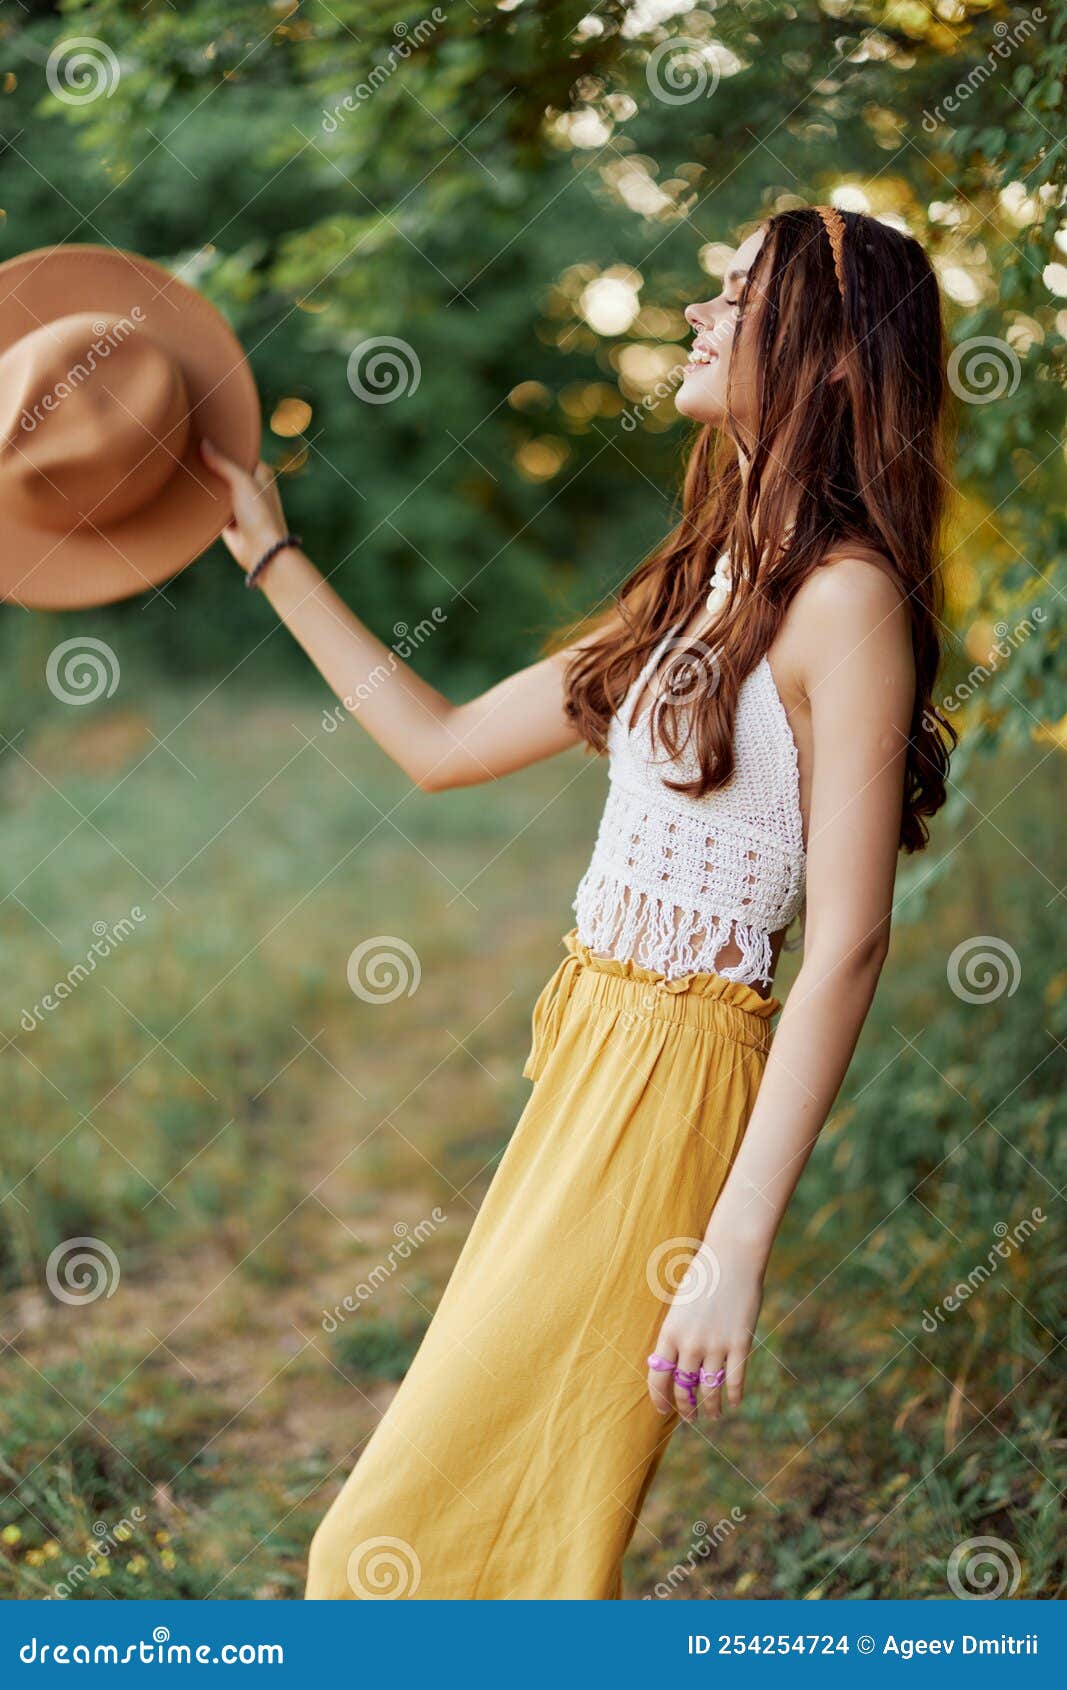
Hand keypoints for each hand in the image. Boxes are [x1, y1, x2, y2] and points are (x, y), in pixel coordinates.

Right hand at [200, 439, 288, 572]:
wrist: (261, 551)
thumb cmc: (260, 515)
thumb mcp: (242, 483)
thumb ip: (223, 464)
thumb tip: (204, 444)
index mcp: (260, 473)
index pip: (240, 454)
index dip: (224, 446)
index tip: (204, 436)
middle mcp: (251, 487)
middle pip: (226, 471)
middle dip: (210, 466)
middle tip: (188, 451)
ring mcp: (238, 504)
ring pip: (217, 489)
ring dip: (205, 485)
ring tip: (183, 469)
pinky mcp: (227, 520)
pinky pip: (211, 507)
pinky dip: (203, 503)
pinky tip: (187, 492)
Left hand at [646, 1239, 764, 1423]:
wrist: (731, 1258)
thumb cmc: (703, 1277)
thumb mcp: (679, 1305)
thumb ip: (676, 1334)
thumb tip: (675, 1363)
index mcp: (669, 1332)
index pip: (658, 1377)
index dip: (659, 1398)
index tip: (663, 1410)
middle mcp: (690, 1343)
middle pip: (684, 1388)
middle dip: (686, 1408)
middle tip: (690, 1417)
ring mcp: (715, 1345)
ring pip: (710, 1389)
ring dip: (711, 1407)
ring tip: (713, 1414)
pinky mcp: (739, 1343)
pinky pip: (736, 1379)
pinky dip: (735, 1396)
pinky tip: (734, 1404)